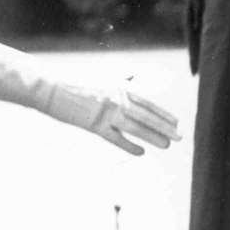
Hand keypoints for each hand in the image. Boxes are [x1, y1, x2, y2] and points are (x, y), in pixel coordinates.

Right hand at [48, 81, 179, 155]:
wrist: (49, 86)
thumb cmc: (71, 81)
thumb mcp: (98, 76)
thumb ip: (117, 79)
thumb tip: (133, 78)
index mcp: (117, 86)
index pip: (146, 102)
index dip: (162, 113)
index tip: (175, 121)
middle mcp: (116, 98)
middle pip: (146, 115)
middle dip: (164, 126)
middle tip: (180, 136)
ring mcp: (106, 112)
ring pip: (136, 126)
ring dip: (154, 136)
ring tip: (168, 144)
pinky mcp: (93, 124)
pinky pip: (116, 138)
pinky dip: (129, 145)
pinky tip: (141, 152)